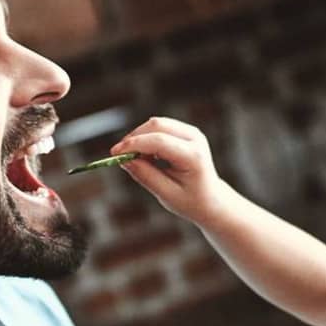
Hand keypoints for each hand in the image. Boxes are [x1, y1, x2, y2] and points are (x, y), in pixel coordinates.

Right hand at [111, 116, 234, 225]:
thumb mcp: (167, 194)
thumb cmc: (191, 201)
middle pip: (156, 125)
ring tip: (135, 160)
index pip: (158, 142)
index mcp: (193, 156)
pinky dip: (147, 138)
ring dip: (139, 137)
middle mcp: (195, 138)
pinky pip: (160, 128)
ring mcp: (192, 132)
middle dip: (134, 138)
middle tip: (118, 155)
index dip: (133, 145)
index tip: (114, 153)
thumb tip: (124, 159)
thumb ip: (146, 176)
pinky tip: (145, 156)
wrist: (211, 200)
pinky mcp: (186, 131)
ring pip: (156, 123)